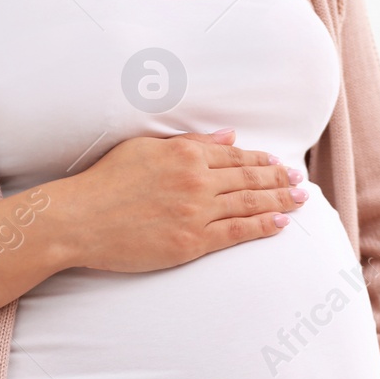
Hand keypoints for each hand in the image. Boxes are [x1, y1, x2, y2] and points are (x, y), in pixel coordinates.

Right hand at [56, 128, 305, 271]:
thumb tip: (229, 137)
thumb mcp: (145, 148)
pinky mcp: (192, 242)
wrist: (79, 220)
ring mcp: (196, 212)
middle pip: (249, 179)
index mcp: (185, 154)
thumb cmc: (105, 182)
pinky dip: (262, 226)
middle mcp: (196, 180)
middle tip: (300, 181)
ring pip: (249, 204)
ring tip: (300, 200)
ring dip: (279, 201)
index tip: (279, 163)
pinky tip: (280, 223)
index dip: (261, 161)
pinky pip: (237, 232)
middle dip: (279, 179)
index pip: (235, 157)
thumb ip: (191, 142)